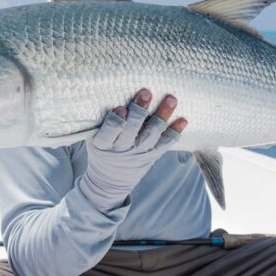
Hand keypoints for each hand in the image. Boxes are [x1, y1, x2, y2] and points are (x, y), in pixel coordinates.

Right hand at [77, 89, 186, 211]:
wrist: (109, 182)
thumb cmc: (101, 152)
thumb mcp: (93, 140)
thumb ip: (100, 123)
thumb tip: (106, 93)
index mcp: (102, 144)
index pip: (108, 132)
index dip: (115, 122)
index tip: (120, 109)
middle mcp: (121, 149)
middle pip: (131, 130)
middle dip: (139, 112)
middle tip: (146, 93)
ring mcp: (138, 153)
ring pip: (151, 135)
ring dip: (161, 116)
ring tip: (170, 100)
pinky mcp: (151, 156)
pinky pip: (164, 144)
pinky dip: (174, 132)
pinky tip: (182, 120)